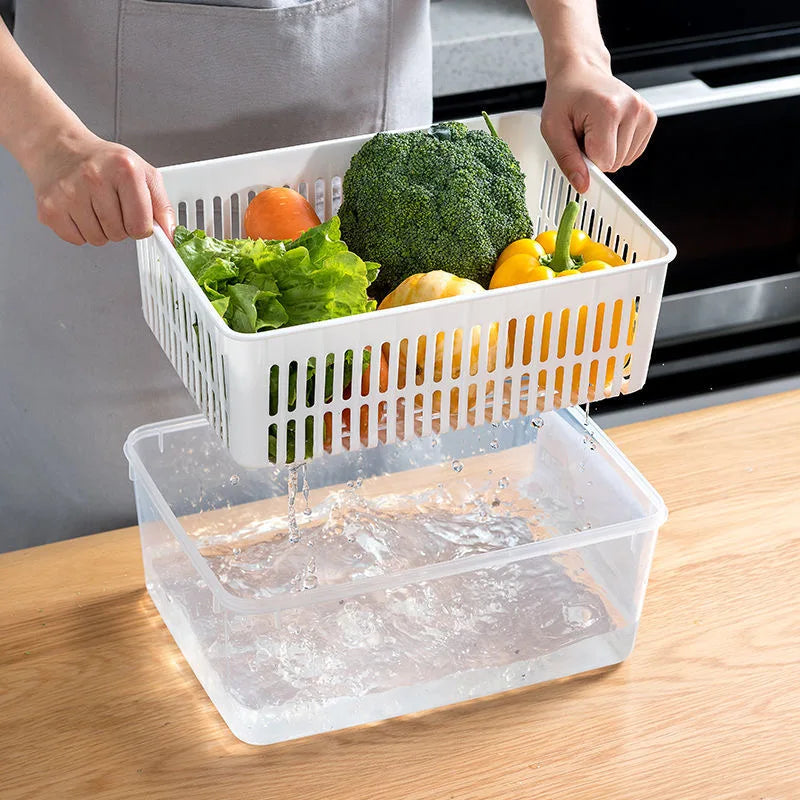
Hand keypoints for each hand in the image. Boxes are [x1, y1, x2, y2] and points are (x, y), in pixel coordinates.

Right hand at [23, 127, 174, 245]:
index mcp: (124, 169)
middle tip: (110, 205)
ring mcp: (69, 193)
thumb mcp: (142, 173)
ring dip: (100, 229)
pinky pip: (77, 240)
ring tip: (93, 205)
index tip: (135, 216)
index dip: (141, 227)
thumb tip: (171, 235)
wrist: (58, 147)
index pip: (141, 226)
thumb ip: (162, 205)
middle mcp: (95, 178)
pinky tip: (78, 210)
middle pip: (120, 234)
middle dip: (120, 226)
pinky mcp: (50, 208)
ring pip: (98, 240)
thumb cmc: (103, 161)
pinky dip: (80, 231)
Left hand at [540, 60, 656, 193]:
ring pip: (624, 161)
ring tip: (596, 129)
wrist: (580, 73)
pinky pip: (632, 154)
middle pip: (614, 163)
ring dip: (606, 152)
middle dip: (596, 156)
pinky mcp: (649, 118)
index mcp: (608, 109)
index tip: (578, 141)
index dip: (586, 159)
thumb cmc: (565, 98)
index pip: (603, 162)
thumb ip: (567, 160)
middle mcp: (632, 108)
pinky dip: (617, 149)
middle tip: (585, 132)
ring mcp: (644, 113)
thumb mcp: (553, 129)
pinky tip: (608, 131)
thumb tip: (583, 186)